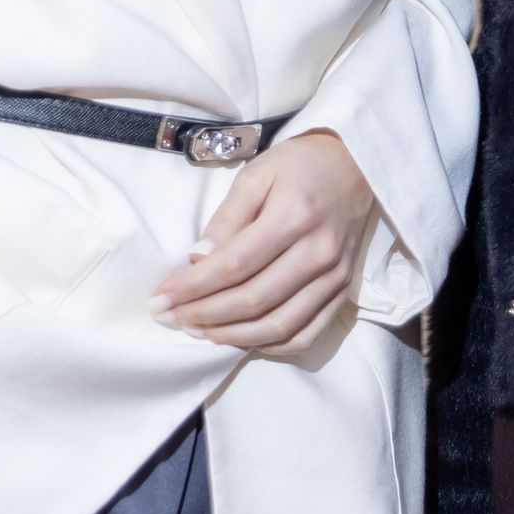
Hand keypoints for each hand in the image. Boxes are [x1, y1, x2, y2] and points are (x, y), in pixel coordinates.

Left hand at [149, 131, 374, 351]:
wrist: (354, 168)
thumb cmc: (298, 167)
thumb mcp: (256, 175)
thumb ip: (226, 218)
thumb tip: (198, 261)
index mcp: (295, 215)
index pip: (235, 265)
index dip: (193, 288)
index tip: (159, 298)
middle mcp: (319, 251)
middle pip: (254, 300)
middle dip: (203, 315)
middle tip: (168, 318)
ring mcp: (335, 276)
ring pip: (278, 325)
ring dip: (231, 336)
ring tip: (197, 331)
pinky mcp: (343, 291)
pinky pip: (306, 335)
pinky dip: (270, 345)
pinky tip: (241, 338)